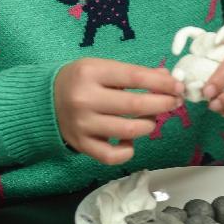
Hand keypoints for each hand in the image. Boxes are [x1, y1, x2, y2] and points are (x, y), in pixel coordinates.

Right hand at [54, 58, 184, 164]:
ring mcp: (82, 124)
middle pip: (134, 106)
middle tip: (174, 102)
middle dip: (162, 104)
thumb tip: (167, 78)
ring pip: (128, 131)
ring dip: (148, 126)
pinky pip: (111, 156)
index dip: (161, 83)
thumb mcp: (102, 67)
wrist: (45, 99)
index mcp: (91, 72)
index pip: (134, 77)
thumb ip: (133, 73)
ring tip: (151, 119)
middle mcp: (85, 99)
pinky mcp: (81, 145)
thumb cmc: (80, 80)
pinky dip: (127, 150)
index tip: (177, 86)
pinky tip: (129, 141)